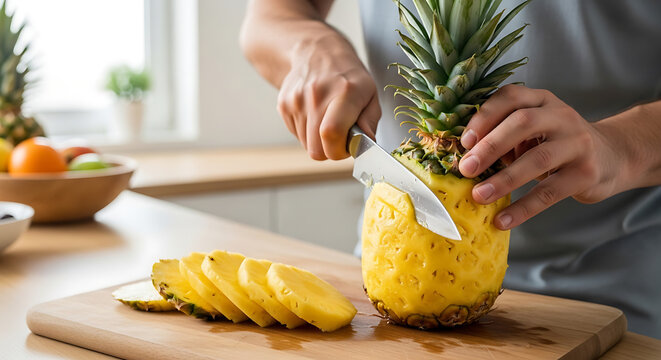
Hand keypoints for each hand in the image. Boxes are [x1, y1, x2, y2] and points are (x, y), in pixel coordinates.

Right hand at [277, 35, 380, 159]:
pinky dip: (307, 132)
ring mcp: (296, 100)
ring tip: (326, 120)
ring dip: (318, 140)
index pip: (332, 133)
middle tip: (339, 136)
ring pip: (306, 145)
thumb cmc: (347, 75)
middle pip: (316, 149)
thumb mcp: (370, 92)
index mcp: (344, 92)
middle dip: (330, 150)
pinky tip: (314, 114)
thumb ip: (370, 120)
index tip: (347, 146)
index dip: (339, 150)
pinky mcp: (283, 105)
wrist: (316, 51)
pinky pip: (296, 135)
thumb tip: (365, 142)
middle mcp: (317, 95)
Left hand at [458, 84, 621, 229]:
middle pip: (522, 122)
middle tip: (466, 169)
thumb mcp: (533, 131)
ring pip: (538, 158)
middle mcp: (561, 116)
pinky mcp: (587, 173)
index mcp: (541, 100)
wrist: (612, 157)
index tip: (464, 141)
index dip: (485, 116)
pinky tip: (503, 220)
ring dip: (504, 179)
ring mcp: (577, 143)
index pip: (511, 97)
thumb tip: (464, 159)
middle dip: (490, 146)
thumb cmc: (556, 144)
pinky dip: (524, 208)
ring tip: (479, 196)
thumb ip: (504, 136)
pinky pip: (551, 192)